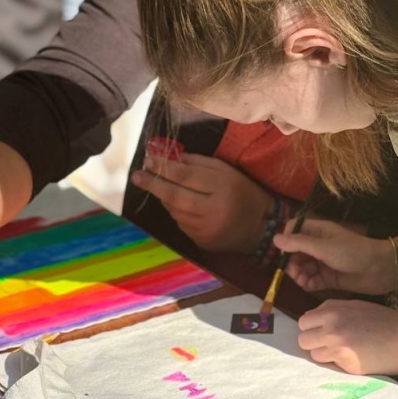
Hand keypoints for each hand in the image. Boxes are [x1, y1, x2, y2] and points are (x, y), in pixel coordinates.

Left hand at [131, 153, 272, 252]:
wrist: (260, 228)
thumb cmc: (244, 192)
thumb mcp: (227, 171)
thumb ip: (199, 163)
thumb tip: (170, 157)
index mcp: (222, 188)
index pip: (186, 175)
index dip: (164, 167)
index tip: (148, 159)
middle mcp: (212, 211)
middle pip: (175, 195)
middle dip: (153, 184)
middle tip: (137, 176)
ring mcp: (204, 229)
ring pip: (174, 210)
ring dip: (162, 197)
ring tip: (156, 185)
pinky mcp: (200, 241)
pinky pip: (180, 222)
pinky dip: (174, 210)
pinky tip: (174, 202)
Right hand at [274, 219, 397, 295]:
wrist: (381, 270)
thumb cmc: (354, 252)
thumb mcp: (325, 247)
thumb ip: (299, 244)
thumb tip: (275, 239)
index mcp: (318, 232)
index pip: (294, 230)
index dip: (286, 240)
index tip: (284, 252)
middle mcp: (318, 246)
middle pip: (295, 252)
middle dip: (291, 262)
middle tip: (294, 271)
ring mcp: (323, 262)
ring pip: (301, 267)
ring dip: (298, 274)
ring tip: (303, 280)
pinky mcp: (328, 278)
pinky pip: (311, 280)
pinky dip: (307, 283)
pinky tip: (309, 285)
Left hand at [297, 299, 397, 374]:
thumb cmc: (384, 321)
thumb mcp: (356, 306)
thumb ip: (332, 310)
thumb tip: (312, 319)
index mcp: (332, 311)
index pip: (304, 321)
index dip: (312, 326)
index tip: (321, 330)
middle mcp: (330, 329)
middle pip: (303, 339)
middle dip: (313, 341)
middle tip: (327, 342)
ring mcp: (337, 348)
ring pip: (314, 354)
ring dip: (324, 354)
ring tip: (341, 351)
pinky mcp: (345, 365)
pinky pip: (330, 365)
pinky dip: (337, 362)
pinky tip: (352, 357)